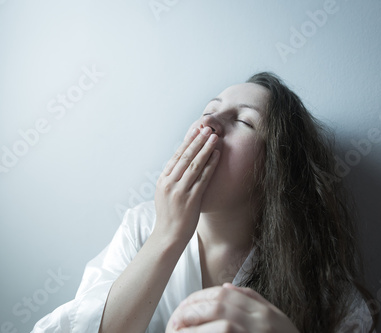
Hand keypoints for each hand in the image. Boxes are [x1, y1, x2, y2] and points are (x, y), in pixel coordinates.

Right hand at [153, 126, 219, 244]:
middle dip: (197, 141)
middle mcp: (170, 183)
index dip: (187, 142)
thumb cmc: (169, 215)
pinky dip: (211, 165)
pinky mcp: (191, 200)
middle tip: (207, 128)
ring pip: (195, 165)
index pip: (176, 156)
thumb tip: (182, 163)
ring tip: (214, 137)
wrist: (168, 236)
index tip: (195, 130)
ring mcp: (180, 191)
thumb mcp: (164, 194)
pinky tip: (217, 155)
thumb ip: (172, 179)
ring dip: (206, 149)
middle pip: (185, 157)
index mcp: (163, 180)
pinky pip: (203, 178)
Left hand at [166, 283, 299, 332]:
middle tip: (176, 318)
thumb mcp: (275, 319)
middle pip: (219, 306)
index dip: (200, 297)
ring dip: (195, 327)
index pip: (225, 295)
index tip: (185, 305)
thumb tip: (226, 288)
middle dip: (193, 310)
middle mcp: (261, 323)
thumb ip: (251, 301)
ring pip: (222, 326)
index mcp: (264, 312)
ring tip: (177, 331)